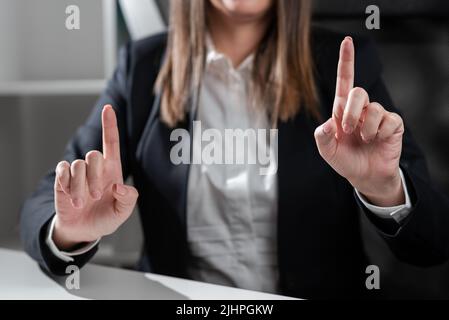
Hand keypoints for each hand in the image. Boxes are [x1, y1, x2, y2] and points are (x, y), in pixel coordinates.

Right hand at [53, 105, 138, 249]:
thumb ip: (129, 199)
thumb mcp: (122, 212)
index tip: (108, 108)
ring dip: (80, 186)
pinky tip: (71, 198)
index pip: (111, 142)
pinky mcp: (62, 179)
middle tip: (95, 196)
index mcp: (112, 170)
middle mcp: (95, 168)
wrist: (84, 230)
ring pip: (77, 165)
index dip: (110, 125)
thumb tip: (118, 186)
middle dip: (94, 176)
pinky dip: (66, 184)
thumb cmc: (106, 217)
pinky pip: (62, 171)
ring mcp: (78, 173)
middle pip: (93, 155)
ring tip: (82, 203)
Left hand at [314, 37, 404, 206]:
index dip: (346, 61)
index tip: (346, 41)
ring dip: (366, 128)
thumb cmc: (345, 160)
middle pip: (359, 92)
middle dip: (351, 112)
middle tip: (348, 130)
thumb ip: (322, 137)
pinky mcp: (392, 124)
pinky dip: (381, 133)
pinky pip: (389, 120)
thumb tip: (327, 123)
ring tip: (364, 139)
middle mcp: (360, 109)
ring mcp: (377, 115)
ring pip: (373, 109)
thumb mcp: (327, 151)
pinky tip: (378, 140)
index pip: (345, 81)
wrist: (364, 176)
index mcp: (342, 110)